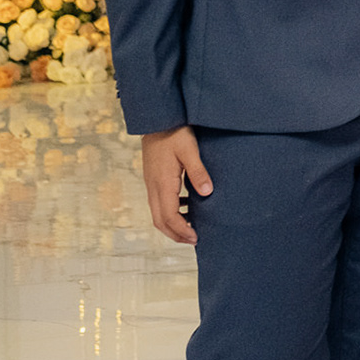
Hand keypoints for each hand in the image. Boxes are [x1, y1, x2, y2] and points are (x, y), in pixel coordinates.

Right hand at [140, 126, 211, 244]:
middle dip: (176, 233)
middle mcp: (153, 186)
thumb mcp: (190, 150)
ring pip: (157, 213)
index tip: (195, 238)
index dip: (181, 230)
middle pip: (160, 220)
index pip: (169, 216)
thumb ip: (198, 172)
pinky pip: (159, 202)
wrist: (157, 120)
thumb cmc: (175, 133)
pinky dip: (171, 210)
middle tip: (194, 240)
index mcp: (162, 183)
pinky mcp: (153, 178)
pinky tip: (187, 205)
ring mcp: (151, 183)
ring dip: (172, 224)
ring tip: (192, 227)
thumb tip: (208, 193)